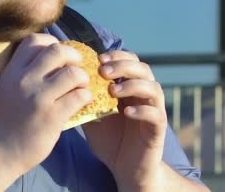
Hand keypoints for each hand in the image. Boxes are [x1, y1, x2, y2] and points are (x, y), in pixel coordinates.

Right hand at [0, 34, 92, 174]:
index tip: (58, 58)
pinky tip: (82, 102)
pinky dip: (86, 97)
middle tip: (77, 68)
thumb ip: (24, 73)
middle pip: (58, 51)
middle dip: (74, 56)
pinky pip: (79, 97)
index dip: (52, 43)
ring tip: (81, 87)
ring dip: (83, 79)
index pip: (35, 40)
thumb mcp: (7, 88)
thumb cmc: (3, 121)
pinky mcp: (52, 117)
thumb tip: (52, 60)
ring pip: (73, 73)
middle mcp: (25, 80)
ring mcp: (39, 98)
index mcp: (12, 71)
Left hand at [81, 50, 167, 189]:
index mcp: (130, 88)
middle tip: (103, 71)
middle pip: (143, 69)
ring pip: (153, 88)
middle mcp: (144, 96)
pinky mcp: (158, 129)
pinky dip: (142, 110)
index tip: (97, 58)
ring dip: (132, 85)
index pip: (130, 62)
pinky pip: (156, 114)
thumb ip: (84, 98)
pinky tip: (125, 112)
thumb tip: (66, 81)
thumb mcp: (92, 115)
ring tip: (112, 91)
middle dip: (123, 66)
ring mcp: (154, 111)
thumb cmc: (109, 139)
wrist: (125, 168)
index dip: (116, 56)